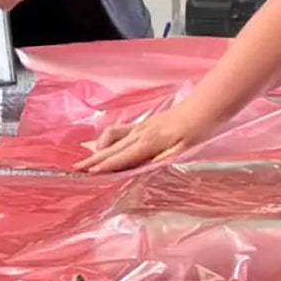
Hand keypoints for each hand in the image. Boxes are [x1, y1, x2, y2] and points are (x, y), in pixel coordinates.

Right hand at [78, 101, 212, 173]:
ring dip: (98, 148)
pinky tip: (107, 145)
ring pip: (113, 138)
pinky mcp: (145, 123)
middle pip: (112, 147)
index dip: (106, 166)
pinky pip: (121, 131)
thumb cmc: (198, 130)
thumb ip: (163, 159)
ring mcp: (141, 126)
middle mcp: (141, 133)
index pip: (123, 157)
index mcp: (150, 142)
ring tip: (89, 159)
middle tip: (76, 169)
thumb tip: (143, 170)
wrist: (204, 106)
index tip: (90, 173)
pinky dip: (109, 139)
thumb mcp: (186, 149)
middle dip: (94, 159)